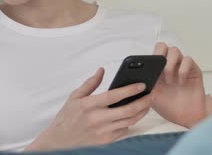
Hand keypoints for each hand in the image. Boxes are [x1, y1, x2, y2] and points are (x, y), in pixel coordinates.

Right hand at [26, 68, 151, 150]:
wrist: (60, 140)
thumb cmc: (67, 117)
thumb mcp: (74, 97)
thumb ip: (90, 83)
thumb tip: (101, 70)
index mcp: (89, 105)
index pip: (114, 96)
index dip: (130, 89)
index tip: (142, 84)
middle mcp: (97, 119)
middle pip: (127, 110)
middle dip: (143, 102)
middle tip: (151, 95)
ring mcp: (103, 131)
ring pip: (130, 121)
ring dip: (141, 112)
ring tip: (146, 104)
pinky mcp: (107, 141)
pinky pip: (124, 130)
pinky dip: (131, 122)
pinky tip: (133, 115)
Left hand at [151, 42, 207, 127]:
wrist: (185, 117)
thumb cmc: (168, 106)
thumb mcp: (150, 95)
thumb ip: (144, 84)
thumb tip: (135, 76)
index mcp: (156, 69)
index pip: (150, 53)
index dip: (147, 57)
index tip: (145, 68)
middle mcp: (168, 65)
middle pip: (162, 46)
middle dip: (158, 54)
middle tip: (158, 68)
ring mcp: (181, 66)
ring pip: (174, 50)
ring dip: (170, 64)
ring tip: (169, 81)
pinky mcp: (193, 71)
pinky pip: (188, 60)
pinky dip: (182, 69)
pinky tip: (180, 82)